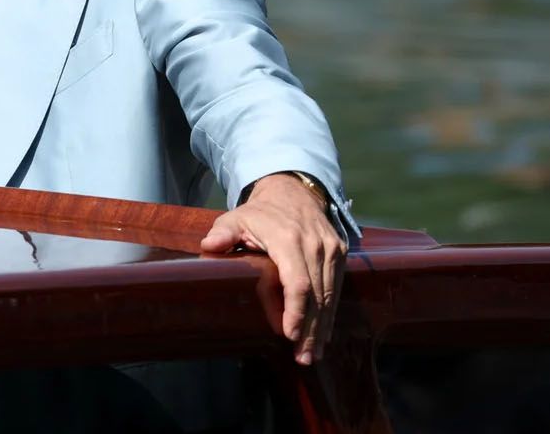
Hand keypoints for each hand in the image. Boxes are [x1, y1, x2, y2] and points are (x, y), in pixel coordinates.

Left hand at [200, 173, 345, 365]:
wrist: (293, 191)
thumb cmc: (259, 212)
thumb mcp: (236, 217)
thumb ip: (223, 233)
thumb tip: (208, 245)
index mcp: (288, 238)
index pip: (298, 281)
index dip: (296, 310)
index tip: (290, 334)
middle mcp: (315, 244)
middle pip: (317, 295)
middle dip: (311, 329)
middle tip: (303, 358)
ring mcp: (331, 249)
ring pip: (330, 295)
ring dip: (322, 327)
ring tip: (312, 354)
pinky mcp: (340, 253)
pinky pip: (337, 287)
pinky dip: (331, 312)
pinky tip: (324, 334)